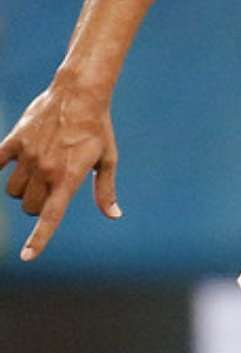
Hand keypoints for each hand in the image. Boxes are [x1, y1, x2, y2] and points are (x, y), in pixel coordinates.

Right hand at [0, 85, 120, 261]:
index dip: (39, 239)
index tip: (27, 258)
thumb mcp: (107, 159)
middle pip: (29, 207)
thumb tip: (114, 215)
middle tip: (49, 189)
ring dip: (22, 190)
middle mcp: (45, 170)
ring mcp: (27, 156)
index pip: (50, 216)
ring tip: (37, 173)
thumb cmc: (97, 129)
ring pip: (12, 191)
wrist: (80, 94)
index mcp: (69, 177)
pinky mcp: (14, 141)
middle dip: (37, 206)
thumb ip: (105, 190)